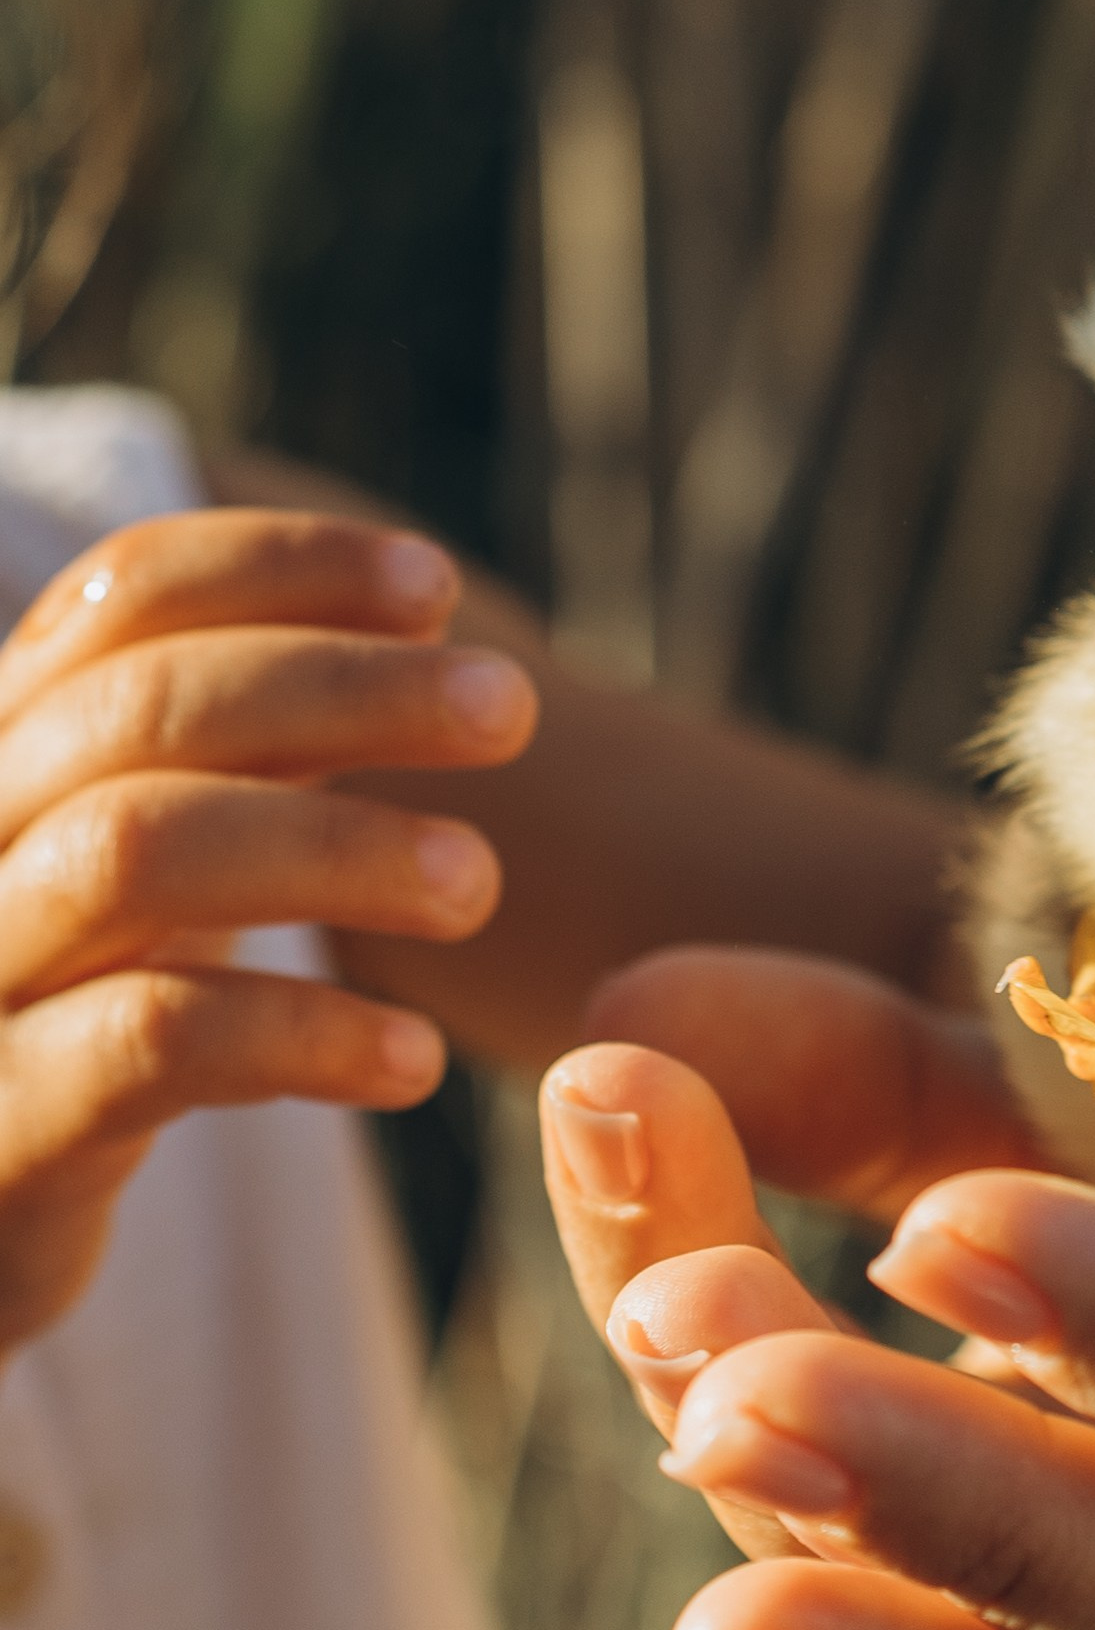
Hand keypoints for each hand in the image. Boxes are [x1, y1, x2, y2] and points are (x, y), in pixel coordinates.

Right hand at [0, 508, 536, 1346]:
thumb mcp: (159, 858)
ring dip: (333, 848)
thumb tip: (407, 618)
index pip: (122, 596)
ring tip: (477, 886)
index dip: (280, 567)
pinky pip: (147, 1041)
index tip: (436, 586)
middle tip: (510, 708)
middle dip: (343, 686)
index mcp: (5, 747)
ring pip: (134, 853)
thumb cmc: (86, 1014)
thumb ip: (242, 747)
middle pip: (138, 707)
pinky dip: (300, 1033)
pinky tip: (410, 1063)